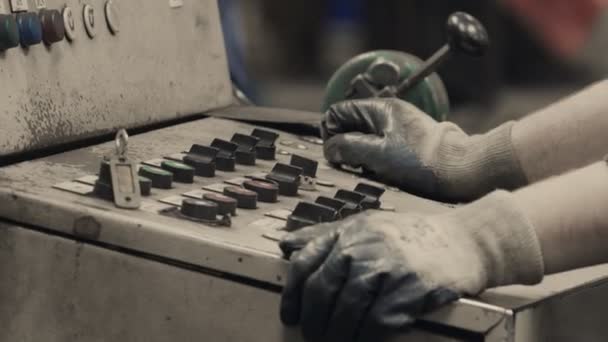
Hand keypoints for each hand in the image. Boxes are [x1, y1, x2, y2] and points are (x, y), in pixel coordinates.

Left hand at [280, 191, 543, 341]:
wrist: (465, 240)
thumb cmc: (409, 235)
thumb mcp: (365, 225)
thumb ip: (325, 235)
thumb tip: (284, 244)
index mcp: (349, 232)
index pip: (304, 263)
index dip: (292, 294)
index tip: (290, 315)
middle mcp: (364, 247)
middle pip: (321, 292)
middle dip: (313, 321)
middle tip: (314, 336)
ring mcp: (388, 268)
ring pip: (347, 311)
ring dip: (337, 335)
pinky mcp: (412, 289)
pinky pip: (378, 323)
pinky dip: (367, 337)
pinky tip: (365, 340)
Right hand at [322, 99, 525, 200]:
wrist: (461, 169)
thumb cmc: (420, 162)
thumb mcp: (376, 155)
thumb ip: (348, 147)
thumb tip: (330, 147)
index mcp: (380, 108)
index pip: (337, 112)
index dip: (329, 132)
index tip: (335, 153)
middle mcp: (389, 111)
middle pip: (351, 123)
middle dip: (344, 143)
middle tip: (350, 164)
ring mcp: (401, 125)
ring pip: (365, 136)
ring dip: (359, 152)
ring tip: (368, 169)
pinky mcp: (410, 140)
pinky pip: (381, 144)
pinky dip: (375, 156)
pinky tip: (382, 170)